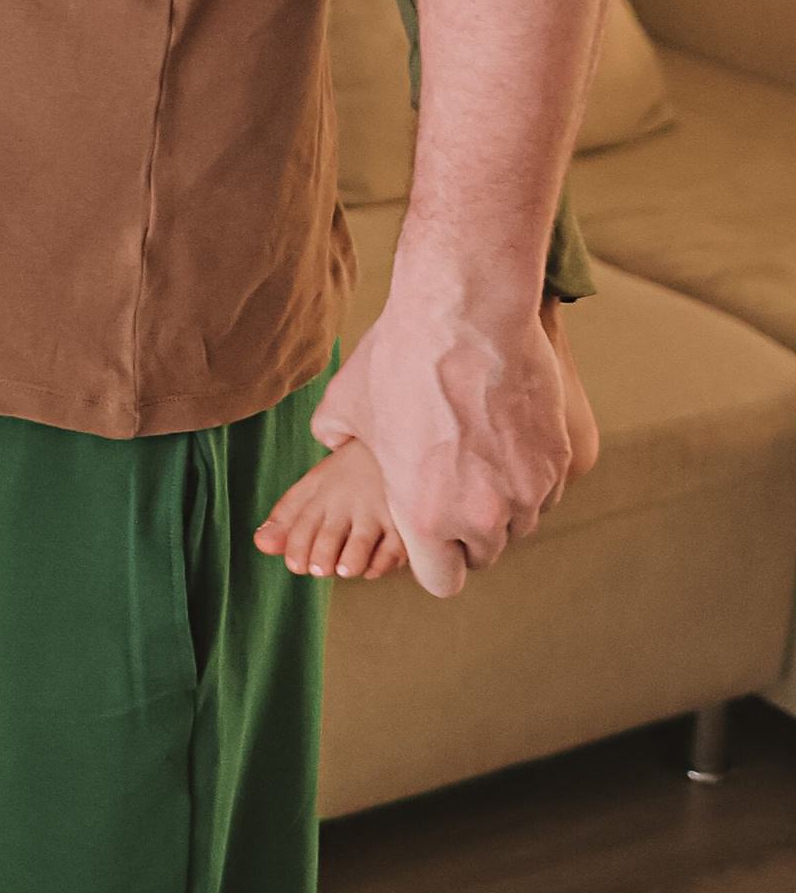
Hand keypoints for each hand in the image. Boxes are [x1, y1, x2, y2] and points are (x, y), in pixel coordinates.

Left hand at [309, 278, 573, 598]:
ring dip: (503, 503)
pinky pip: (546, 489)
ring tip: (478, 451)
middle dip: (468, 529)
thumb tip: (333, 443)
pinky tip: (506, 432)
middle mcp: (482, 516)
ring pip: (520, 522)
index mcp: (426, 517)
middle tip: (453, 483)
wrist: (465, 313)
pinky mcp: (559, 460)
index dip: (435, 557)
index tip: (431, 529)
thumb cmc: (401, 358)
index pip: (441, 580)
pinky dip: (531, 474)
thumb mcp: (347, 404)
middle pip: (483, 553)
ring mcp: (527, 491)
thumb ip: (337, 441)